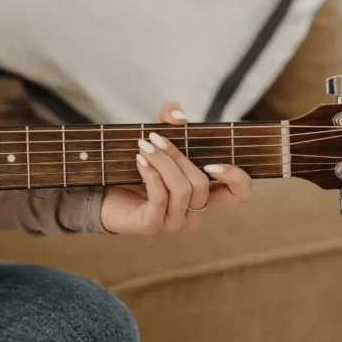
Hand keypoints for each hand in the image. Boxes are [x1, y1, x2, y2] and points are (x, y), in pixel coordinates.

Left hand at [100, 102, 253, 235]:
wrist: (100, 193)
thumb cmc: (134, 169)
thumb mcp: (156, 141)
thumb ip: (169, 123)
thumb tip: (179, 115)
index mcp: (204, 194)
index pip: (240, 193)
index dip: (236, 178)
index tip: (212, 161)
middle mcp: (193, 212)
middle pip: (202, 183)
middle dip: (177, 156)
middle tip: (153, 138)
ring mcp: (174, 222)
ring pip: (183, 189)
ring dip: (162, 162)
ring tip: (143, 145)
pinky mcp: (152, 226)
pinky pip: (160, 197)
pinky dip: (151, 174)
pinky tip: (139, 160)